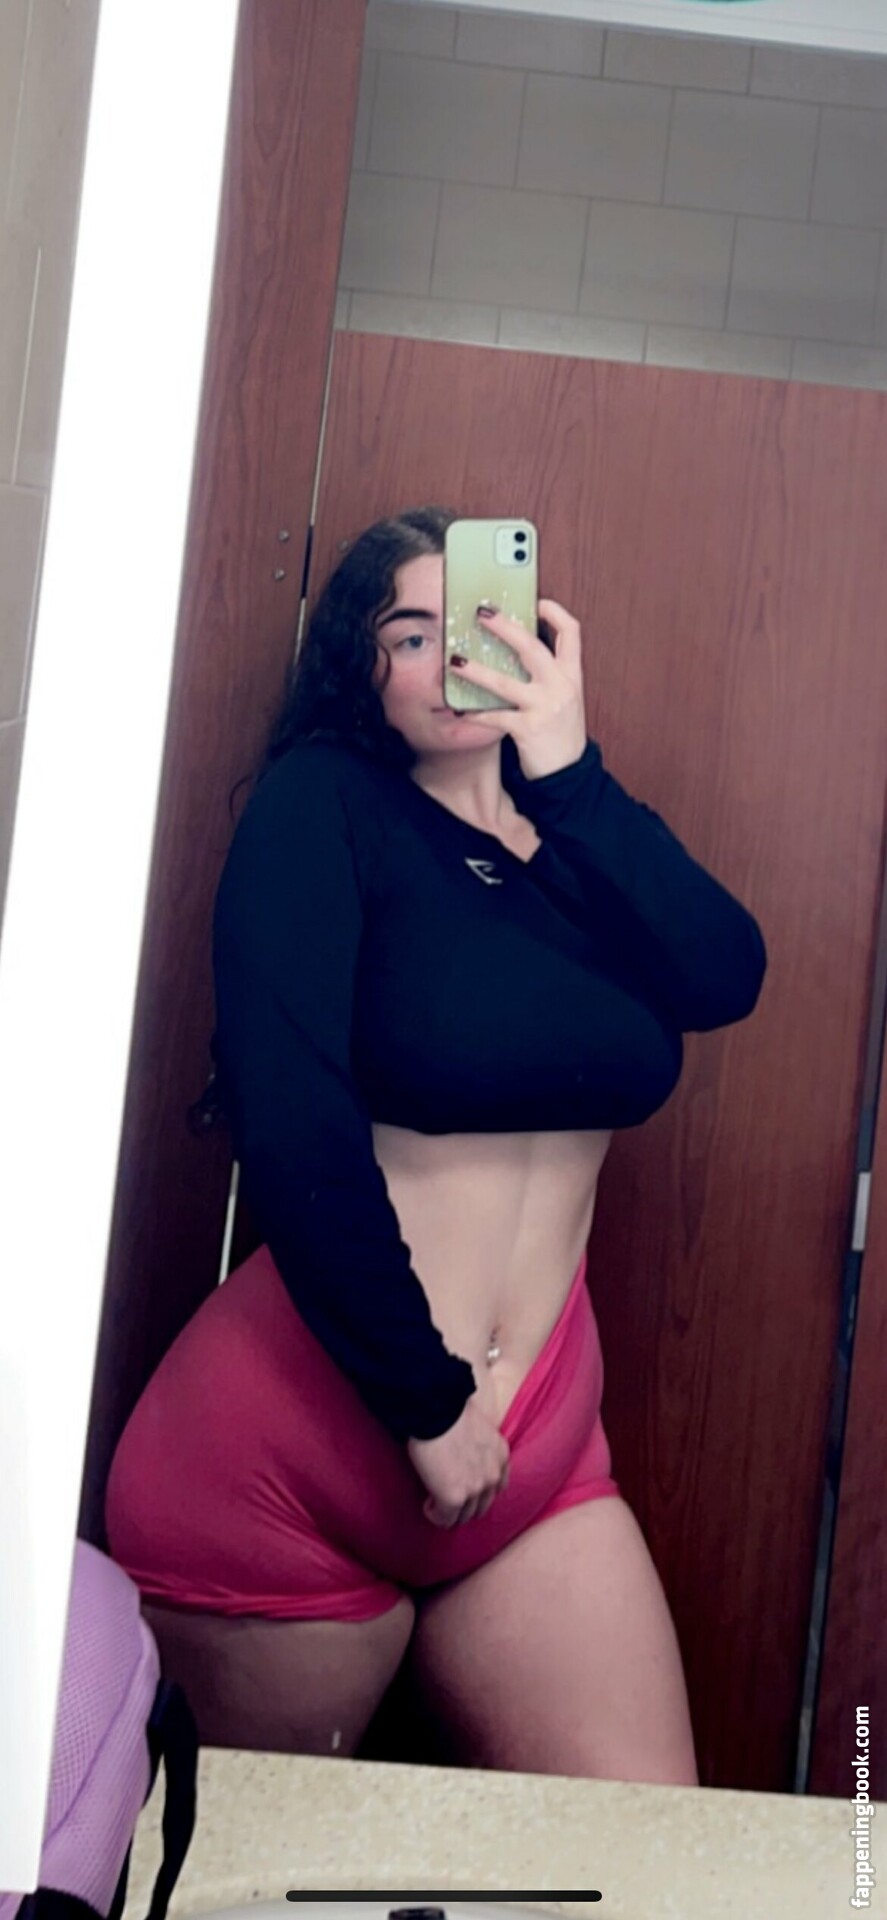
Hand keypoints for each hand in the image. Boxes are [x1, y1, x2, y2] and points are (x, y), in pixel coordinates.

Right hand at [406, 1395, 510, 1528]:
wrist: (436, 1409)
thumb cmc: (449, 1409)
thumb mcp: (479, 1428)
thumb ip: (480, 1447)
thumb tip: (465, 1453)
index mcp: (501, 1456)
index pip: (498, 1487)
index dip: (479, 1490)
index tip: (465, 1487)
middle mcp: (493, 1475)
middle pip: (482, 1506)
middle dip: (466, 1505)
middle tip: (448, 1498)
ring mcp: (475, 1489)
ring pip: (464, 1516)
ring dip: (451, 1512)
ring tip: (436, 1502)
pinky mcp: (453, 1497)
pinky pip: (445, 1519)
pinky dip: (436, 1515)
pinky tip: (428, 1505)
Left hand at [450, 597, 586, 780]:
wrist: (569, 773)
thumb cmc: (562, 733)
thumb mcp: (565, 698)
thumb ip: (549, 675)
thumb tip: (516, 650)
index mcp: (572, 675)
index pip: (571, 632)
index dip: (554, 612)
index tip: (536, 601)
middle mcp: (561, 686)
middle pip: (532, 646)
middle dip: (505, 626)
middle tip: (482, 614)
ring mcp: (545, 707)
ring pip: (505, 681)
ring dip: (476, 670)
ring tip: (455, 661)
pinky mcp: (528, 728)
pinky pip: (495, 716)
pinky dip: (476, 713)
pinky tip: (460, 709)